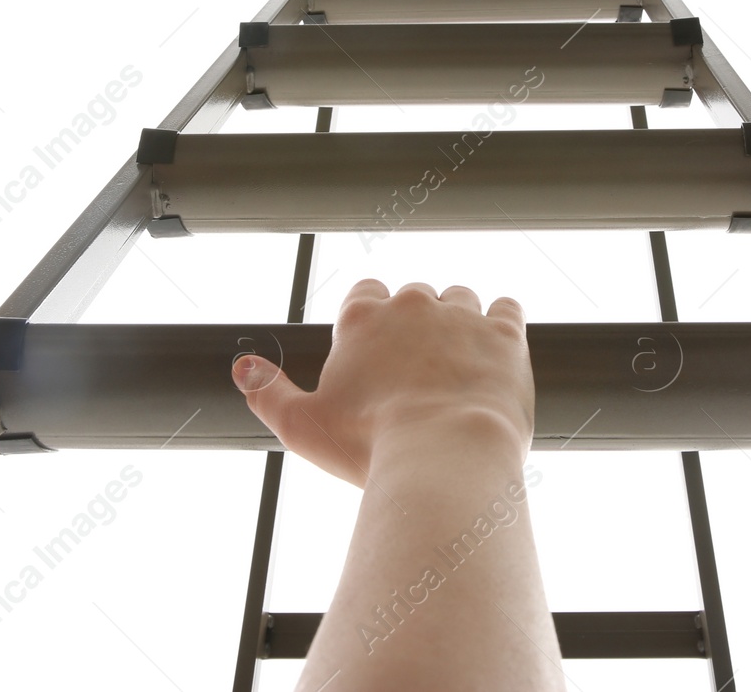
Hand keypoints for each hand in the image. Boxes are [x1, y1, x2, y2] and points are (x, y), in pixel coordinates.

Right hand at [232, 279, 533, 487]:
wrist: (445, 458)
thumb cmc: (372, 446)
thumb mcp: (302, 426)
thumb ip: (269, 393)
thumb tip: (244, 369)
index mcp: (364, 318)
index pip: (364, 293)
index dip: (370, 322)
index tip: (375, 355)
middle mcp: (414, 304)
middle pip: (414, 296)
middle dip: (415, 327)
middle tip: (415, 373)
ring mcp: (463, 315)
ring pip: (461, 298)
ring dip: (459, 323)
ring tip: (457, 367)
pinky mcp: (506, 334)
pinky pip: (507, 308)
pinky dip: (501, 325)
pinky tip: (494, 352)